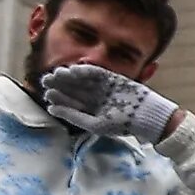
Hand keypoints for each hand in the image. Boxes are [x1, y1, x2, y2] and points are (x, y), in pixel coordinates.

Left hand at [39, 64, 180, 142]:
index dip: (58, 98)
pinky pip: (97, 73)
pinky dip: (85, 70)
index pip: (71, 102)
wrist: (148, 116)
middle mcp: (96, 98)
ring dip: (70, 76)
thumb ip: (73, 116)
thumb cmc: (123, 124)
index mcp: (92, 110)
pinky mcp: (113, 78)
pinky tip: (74, 69)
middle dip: (60, 84)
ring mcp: (104, 87)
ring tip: (57, 73)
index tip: (47, 94)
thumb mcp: (95, 124)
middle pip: (74, 89)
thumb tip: (51, 109)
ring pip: (82, 80)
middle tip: (46, 79)